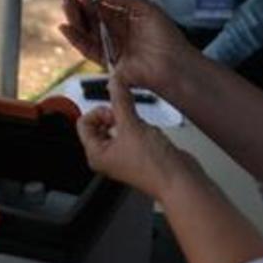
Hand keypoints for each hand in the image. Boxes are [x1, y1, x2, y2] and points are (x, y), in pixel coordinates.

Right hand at [60, 0, 195, 92]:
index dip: (91, 0)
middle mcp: (117, 33)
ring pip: (87, 32)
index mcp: (126, 19)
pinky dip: (75, 39)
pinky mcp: (107, 63)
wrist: (173, 64)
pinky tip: (65, 27)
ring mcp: (111, 48)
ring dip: (74, 20)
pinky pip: (87, 49)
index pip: (103, 7)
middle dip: (78, 8)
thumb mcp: (146, 9)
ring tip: (66, 5)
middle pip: (91, 19)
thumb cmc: (165, 36)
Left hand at [76, 75, 197, 200]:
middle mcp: (107, 157)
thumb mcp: (132, 125)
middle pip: (100, 124)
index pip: (83, 123)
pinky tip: (150, 132)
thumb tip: (114, 82)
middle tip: (126, 115)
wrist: (179, 180)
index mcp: (96, 154)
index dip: (98, 112)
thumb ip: (121, 101)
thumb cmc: (153, 166)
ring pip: (118, 127)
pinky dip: (139, 127)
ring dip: (129, 120)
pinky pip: (132, 132)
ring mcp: (123, 155)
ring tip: (140, 126)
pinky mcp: (139, 153)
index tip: (114, 110)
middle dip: (114, 115)